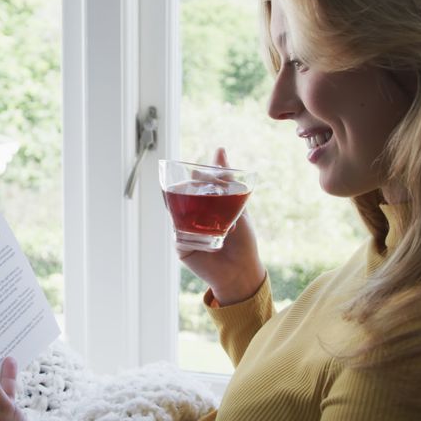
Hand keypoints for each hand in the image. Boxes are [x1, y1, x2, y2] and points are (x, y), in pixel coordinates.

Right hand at [177, 148, 265, 304]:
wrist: (243, 270)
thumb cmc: (243, 239)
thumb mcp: (238, 207)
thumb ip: (228, 182)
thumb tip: (219, 150)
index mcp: (203, 206)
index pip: (192, 186)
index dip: (193, 178)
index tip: (199, 172)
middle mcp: (191, 217)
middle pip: (180, 198)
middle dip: (186, 190)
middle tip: (195, 184)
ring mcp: (184, 232)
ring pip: (176, 214)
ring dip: (187, 209)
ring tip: (202, 209)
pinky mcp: (181, 247)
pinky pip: (179, 235)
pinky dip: (190, 233)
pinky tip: (211, 235)